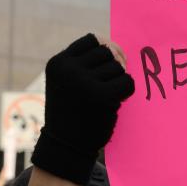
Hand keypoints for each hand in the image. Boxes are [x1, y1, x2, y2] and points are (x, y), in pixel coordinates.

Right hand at [31, 34, 134, 184]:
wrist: (65, 146)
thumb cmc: (71, 111)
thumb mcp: (67, 81)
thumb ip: (86, 63)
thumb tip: (120, 49)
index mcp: (58, 63)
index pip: (92, 39)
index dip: (105, 49)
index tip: (108, 63)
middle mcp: (69, 70)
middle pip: (107, 52)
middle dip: (112, 66)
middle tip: (107, 85)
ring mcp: (85, 83)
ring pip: (118, 67)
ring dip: (118, 81)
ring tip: (105, 97)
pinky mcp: (103, 96)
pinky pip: (128, 82)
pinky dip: (127, 91)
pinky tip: (116, 101)